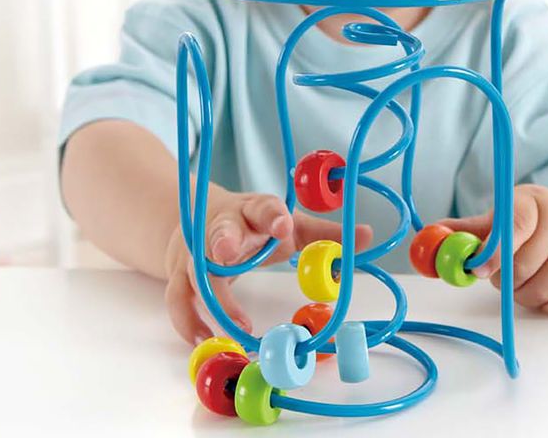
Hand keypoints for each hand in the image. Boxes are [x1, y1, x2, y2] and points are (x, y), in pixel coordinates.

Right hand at [164, 192, 372, 344]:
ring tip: (231, 326)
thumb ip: (324, 233)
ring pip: (194, 271)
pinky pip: (178, 300)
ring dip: (208, 297)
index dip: (272, 216)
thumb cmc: (253, 226)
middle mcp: (221, 228)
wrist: (202, 223)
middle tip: (228, 252)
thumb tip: (369, 235)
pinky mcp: (180, 276)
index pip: (262, 208)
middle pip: (218, 232)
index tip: (283, 225)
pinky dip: (189, 321)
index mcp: (252, 212)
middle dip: (222, 240)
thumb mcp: (287, 226)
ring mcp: (196, 253)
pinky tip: (203, 339)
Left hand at [438, 184, 547, 316]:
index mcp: (536, 201)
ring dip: (522, 294)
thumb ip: (474, 229)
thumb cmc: (542, 221)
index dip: (492, 251)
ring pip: (538, 291)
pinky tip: (547, 286)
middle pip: (521, 267)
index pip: (514, 224)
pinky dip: (546, 305)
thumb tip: (433, 234)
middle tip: (502, 271)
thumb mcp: (510, 214)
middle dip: (503, 277)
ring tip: (525, 277)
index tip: (476, 270)